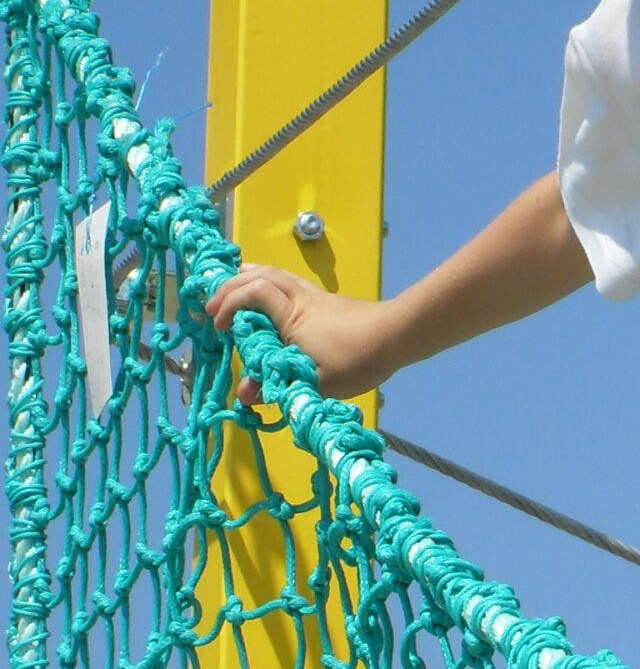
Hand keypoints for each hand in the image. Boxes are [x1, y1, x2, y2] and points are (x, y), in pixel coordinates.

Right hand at [205, 265, 397, 406]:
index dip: (230, 304)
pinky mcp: (326, 300)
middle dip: (230, 287)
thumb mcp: (317, 382)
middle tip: (212, 306)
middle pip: (258, 275)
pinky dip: (269, 282)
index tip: (219, 325)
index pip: (253, 295)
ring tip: (230, 289)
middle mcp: (300, 299)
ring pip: (274, 273)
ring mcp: (314, 296)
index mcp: (293, 316)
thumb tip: (245, 396)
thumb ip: (279, 387)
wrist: (398, 335)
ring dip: (248, 278)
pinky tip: (268, 295)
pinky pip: (289, 281)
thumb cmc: (360, 358)